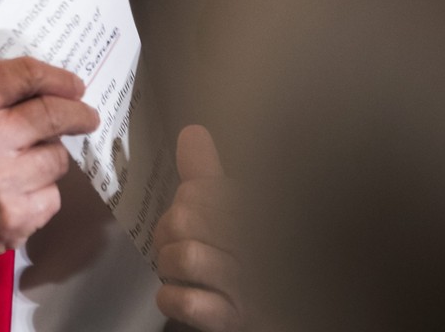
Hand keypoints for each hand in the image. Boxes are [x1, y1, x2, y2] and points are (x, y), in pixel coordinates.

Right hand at [0, 57, 99, 291]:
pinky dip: (41, 193)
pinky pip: (51, 197)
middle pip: (53, 114)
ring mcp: (1, 183)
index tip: (74, 84)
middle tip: (87, 116)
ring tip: (24, 164)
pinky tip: (16, 193)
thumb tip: (49, 90)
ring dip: (49, 158)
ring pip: (57, 159)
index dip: (58, 77)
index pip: (26, 75)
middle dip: (78, 113)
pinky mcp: (13, 219)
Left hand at [155, 125, 243, 330]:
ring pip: (184, 257)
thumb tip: (192, 132)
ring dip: (168, 265)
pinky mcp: (232, 320)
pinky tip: (179, 294)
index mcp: (255, 211)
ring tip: (180, 268)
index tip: (194, 210)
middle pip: (182, 220)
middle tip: (180, 242)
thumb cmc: (245, 258)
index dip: (185, 199)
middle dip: (168, 232)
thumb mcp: (231, 213)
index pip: (199, 188)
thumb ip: (208, 176)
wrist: (275, 311)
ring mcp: (246, 288)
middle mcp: (255, 246)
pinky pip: (186, 302)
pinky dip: (171, 298)